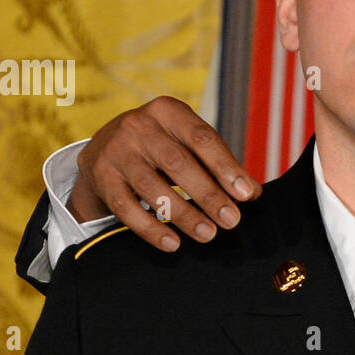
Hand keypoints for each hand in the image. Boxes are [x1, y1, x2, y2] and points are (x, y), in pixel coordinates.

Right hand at [66, 97, 260, 251]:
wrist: (104, 149)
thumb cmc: (161, 147)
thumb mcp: (187, 144)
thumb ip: (218, 165)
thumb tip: (252, 193)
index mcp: (168, 111)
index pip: (202, 138)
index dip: (226, 167)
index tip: (246, 194)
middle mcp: (138, 126)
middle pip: (178, 163)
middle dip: (208, 195)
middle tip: (231, 220)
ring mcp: (116, 151)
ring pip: (152, 188)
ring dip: (184, 215)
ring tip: (208, 234)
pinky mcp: (102, 178)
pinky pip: (127, 208)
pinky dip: (151, 229)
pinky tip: (173, 243)